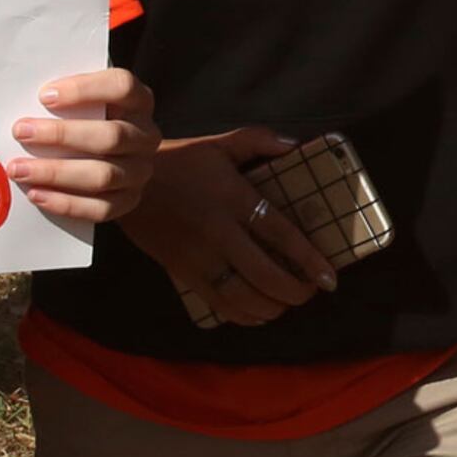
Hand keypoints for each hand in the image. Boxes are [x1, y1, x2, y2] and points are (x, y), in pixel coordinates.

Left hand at [8, 67, 153, 226]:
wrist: (117, 159)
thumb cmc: (88, 120)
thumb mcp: (85, 101)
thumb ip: (64, 97)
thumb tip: (20, 96)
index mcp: (139, 101)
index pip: (122, 87)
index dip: (85, 89)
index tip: (44, 96)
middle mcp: (146, 136)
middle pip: (111, 136)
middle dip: (61, 135)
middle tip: (21, 132)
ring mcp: (140, 171)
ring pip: (104, 175)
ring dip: (55, 172)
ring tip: (19, 169)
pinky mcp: (129, 200)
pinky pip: (100, 208)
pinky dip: (65, 202)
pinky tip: (35, 194)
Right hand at [125, 127, 338, 325]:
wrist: (125, 182)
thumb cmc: (180, 161)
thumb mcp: (219, 143)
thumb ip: (259, 140)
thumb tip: (297, 145)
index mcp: (234, 198)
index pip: (280, 234)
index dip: (309, 260)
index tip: (330, 277)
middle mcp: (219, 231)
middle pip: (265, 274)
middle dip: (295, 291)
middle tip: (311, 292)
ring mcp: (198, 256)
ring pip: (241, 296)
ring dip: (271, 307)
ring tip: (287, 304)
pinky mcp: (181, 271)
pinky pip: (216, 303)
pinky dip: (242, 316)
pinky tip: (259, 314)